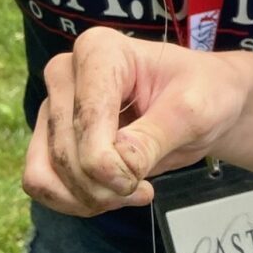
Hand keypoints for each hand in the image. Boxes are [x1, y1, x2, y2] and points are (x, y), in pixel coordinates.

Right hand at [23, 26, 252, 215]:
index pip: (86, 119)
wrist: (209, 101)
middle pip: (63, 151)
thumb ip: (154, 138)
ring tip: (130, 193)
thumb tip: (118, 167)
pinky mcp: (53, 138)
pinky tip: (114, 196)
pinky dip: (76, 201)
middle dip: (101, 186)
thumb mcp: (193, 111)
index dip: (107, 164)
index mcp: (99, 51)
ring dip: (86, 198)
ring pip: (44, 173)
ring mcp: (56, 108)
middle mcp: (67, 75)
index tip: (141, 185)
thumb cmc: (205, 92)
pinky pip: (44, 183)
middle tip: (144, 190)